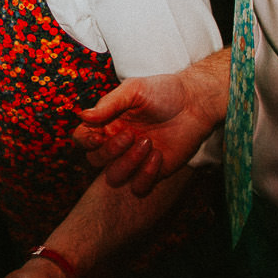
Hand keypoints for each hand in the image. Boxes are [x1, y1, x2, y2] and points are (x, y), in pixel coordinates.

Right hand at [72, 47, 229, 195]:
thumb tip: (82, 116)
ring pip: (114, 177)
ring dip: (128, 162)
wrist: (195, 103)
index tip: (98, 135)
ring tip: (149, 142)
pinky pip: (138, 187)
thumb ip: (108, 104)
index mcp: (108, 123)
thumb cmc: (164, 91)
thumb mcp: (134, 90)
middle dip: (110, 150)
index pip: (82, 138)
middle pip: (94, 160)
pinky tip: (158, 155)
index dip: (85, 140)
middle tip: (131, 134)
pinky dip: (145, 175)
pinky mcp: (152, 172)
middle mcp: (117, 144)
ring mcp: (134, 160)